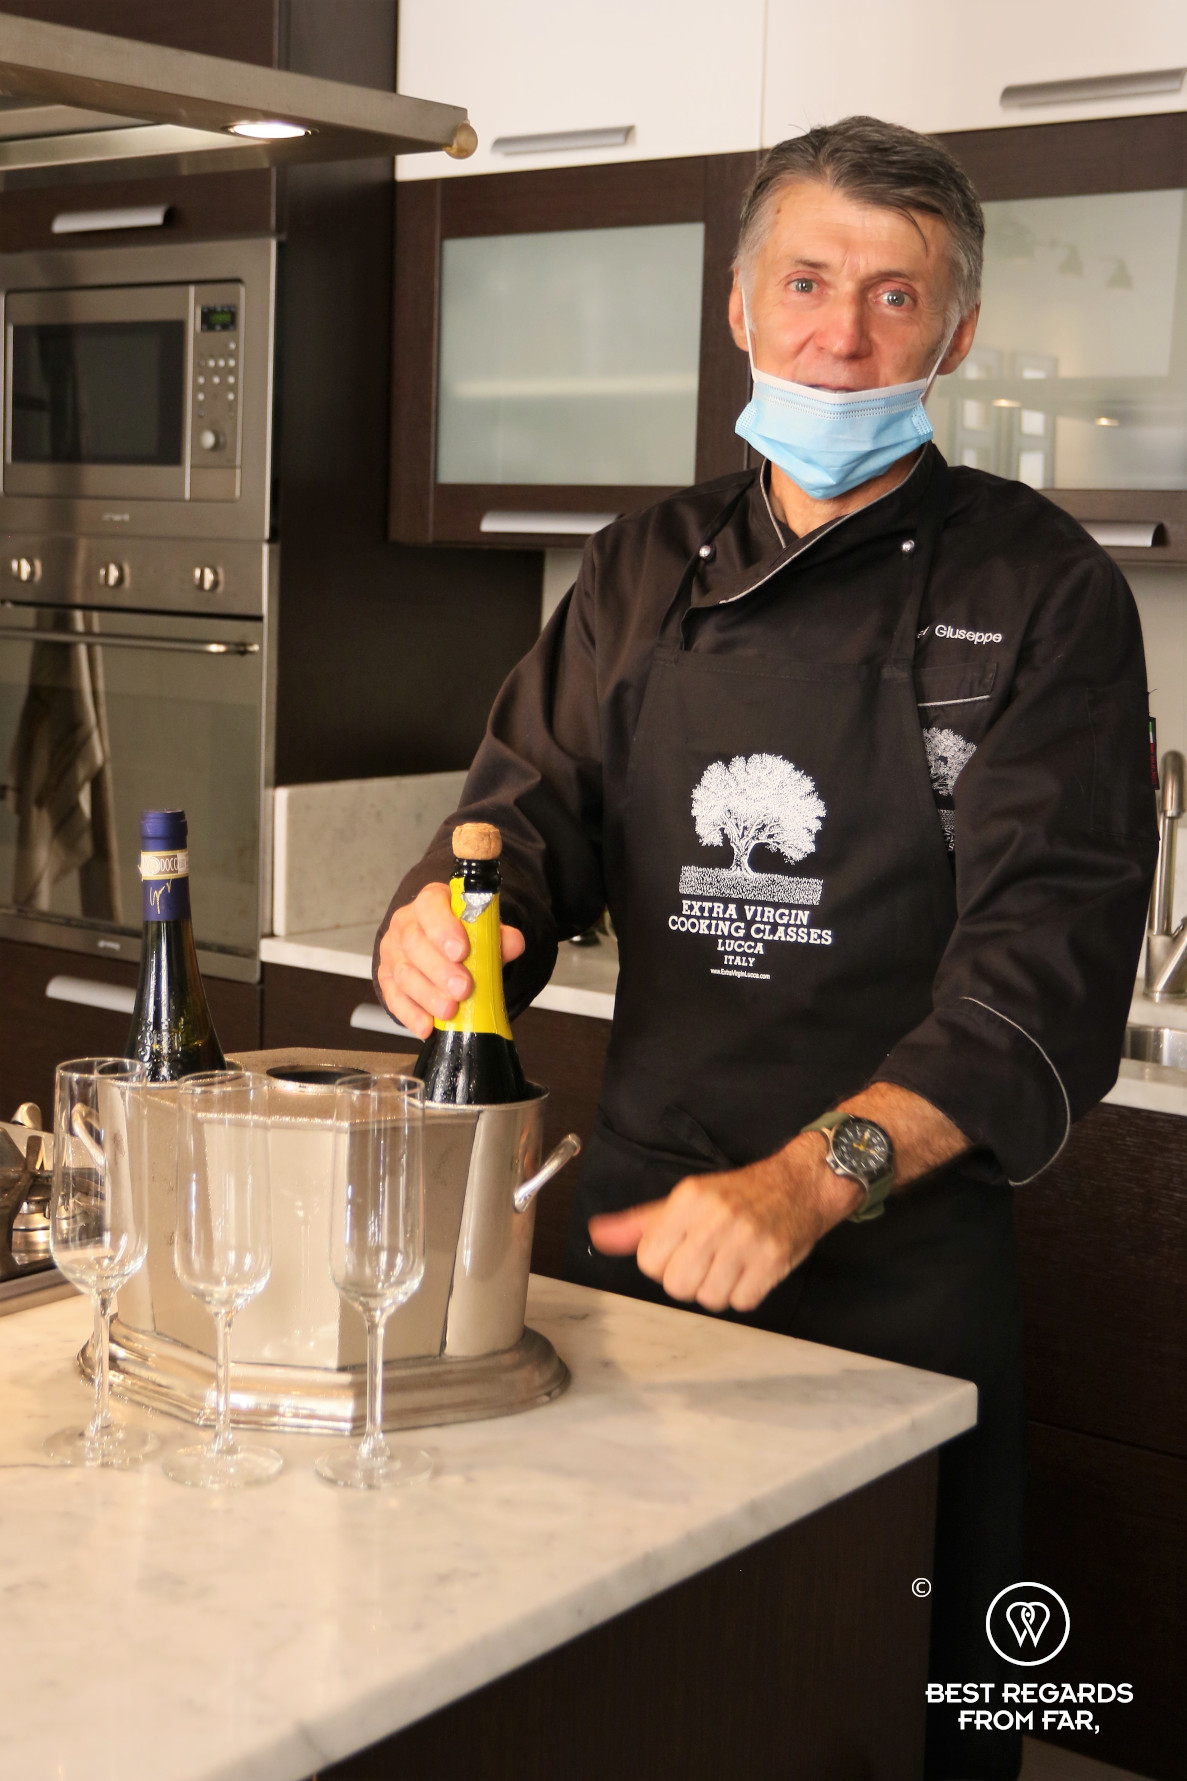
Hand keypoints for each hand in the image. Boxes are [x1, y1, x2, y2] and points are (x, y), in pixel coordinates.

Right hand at [376, 883, 524, 1040]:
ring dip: (428, 995)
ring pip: (404, 974)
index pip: (430, 906)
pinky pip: (394, 998)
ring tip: (450, 1010)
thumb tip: (514, 943)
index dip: (443, 928)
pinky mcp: (387, 980)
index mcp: (431, 903)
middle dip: (440, 969)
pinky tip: (427, 1026)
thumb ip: (499, 935)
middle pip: (414, 944)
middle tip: (463, 988)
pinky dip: (411, 1014)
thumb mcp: (484, 930)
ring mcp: (393, 953)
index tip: (461, 951)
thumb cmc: (463, 936)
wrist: (443, 947)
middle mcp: (406, 924)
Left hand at [588, 1139, 861, 1314]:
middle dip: (687, 1278)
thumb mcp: (685, 1199)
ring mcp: (747, 1240)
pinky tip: (748, 1270)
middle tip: (705, 1259)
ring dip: (717, 1288)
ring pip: (708, 1298)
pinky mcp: (772, 1261)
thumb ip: (640, 1223)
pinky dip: (743, 1293)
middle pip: (676, 1284)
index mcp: (689, 1199)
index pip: (648, 1260)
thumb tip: (598, 1235)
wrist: (800, 1185)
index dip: (662, 1262)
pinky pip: (741, 1302)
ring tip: (729, 1263)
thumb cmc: (739, 1194)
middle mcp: (716, 1218)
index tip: (679, 1250)